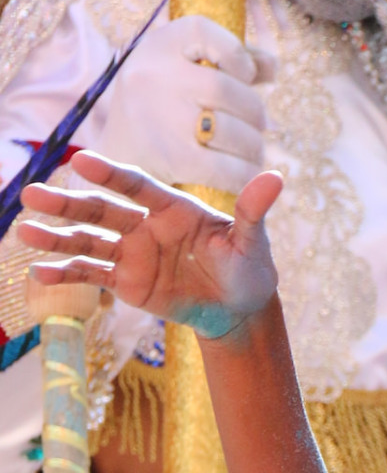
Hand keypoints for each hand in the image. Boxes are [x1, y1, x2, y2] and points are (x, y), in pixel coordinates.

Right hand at [19, 153, 283, 340]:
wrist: (238, 310)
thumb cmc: (247, 270)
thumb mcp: (252, 244)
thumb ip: (253, 212)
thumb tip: (276, 178)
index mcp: (173, 209)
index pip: (137, 187)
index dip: (111, 175)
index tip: (82, 162)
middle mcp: (146, 226)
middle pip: (101, 211)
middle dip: (68, 204)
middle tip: (32, 195)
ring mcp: (132, 253)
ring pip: (88, 241)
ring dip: (56, 236)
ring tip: (24, 230)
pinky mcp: (126, 282)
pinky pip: (91, 275)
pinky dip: (66, 274)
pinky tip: (38, 272)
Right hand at [93, 14, 272, 198]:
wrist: (110, 164)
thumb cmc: (156, 112)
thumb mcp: (180, 74)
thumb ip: (228, 63)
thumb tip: (272, 65)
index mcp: (158, 46)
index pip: (203, 31)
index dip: (236, 53)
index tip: (246, 75)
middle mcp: (154, 74)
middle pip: (226, 89)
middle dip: (253, 112)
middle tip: (259, 127)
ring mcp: (159, 116)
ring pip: (229, 129)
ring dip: (252, 145)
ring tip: (253, 152)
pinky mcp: (169, 157)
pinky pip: (224, 167)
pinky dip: (243, 174)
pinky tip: (245, 174)